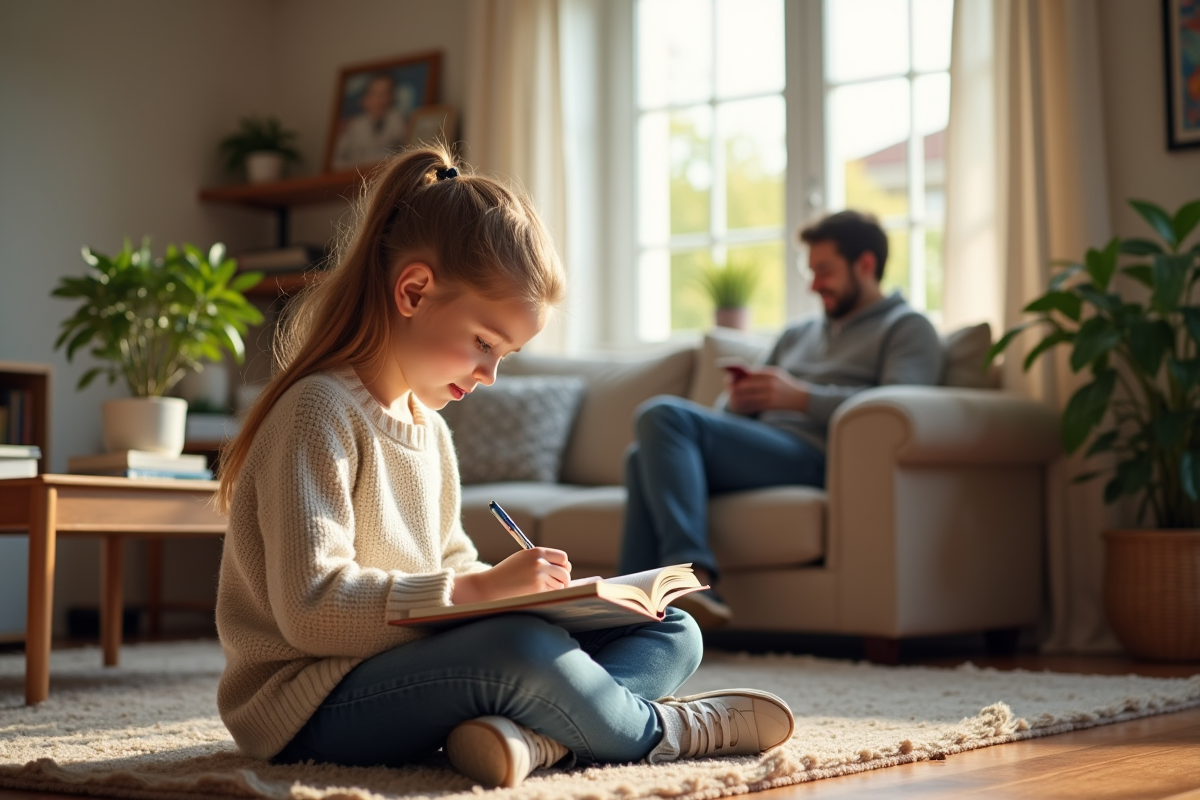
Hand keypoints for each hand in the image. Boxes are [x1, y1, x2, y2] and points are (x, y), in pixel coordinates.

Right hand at [453, 547, 571, 603]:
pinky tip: (534, 593)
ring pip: (560, 585)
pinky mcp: (537, 590)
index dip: (563, 566)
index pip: (563, 558)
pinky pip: (552, 593)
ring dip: (554, 588)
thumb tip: (566, 567)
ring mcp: (539, 577)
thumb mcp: (523, 559)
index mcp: (537, 552)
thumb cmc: (507, 573)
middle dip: (563, 579)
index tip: (560, 571)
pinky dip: (547, 594)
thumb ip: (542, 560)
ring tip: (538, 588)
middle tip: (556, 583)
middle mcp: (540, 563)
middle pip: (565, 572)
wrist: (490, 586)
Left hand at [727, 366, 809, 413]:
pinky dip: (744, 407)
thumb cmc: (786, 387)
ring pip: (747, 397)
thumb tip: (741, 378)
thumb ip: (761, 375)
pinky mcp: (771, 405)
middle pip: (744, 386)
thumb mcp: (776, 376)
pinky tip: (740, 408)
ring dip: (737, 399)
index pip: (748, 375)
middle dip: (734, 389)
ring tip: (732, 400)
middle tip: (728, 391)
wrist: (804, 398)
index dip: (736, 378)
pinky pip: (753, 406)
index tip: (728, 380)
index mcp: (770, 373)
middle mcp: (770, 383)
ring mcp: (770, 394)